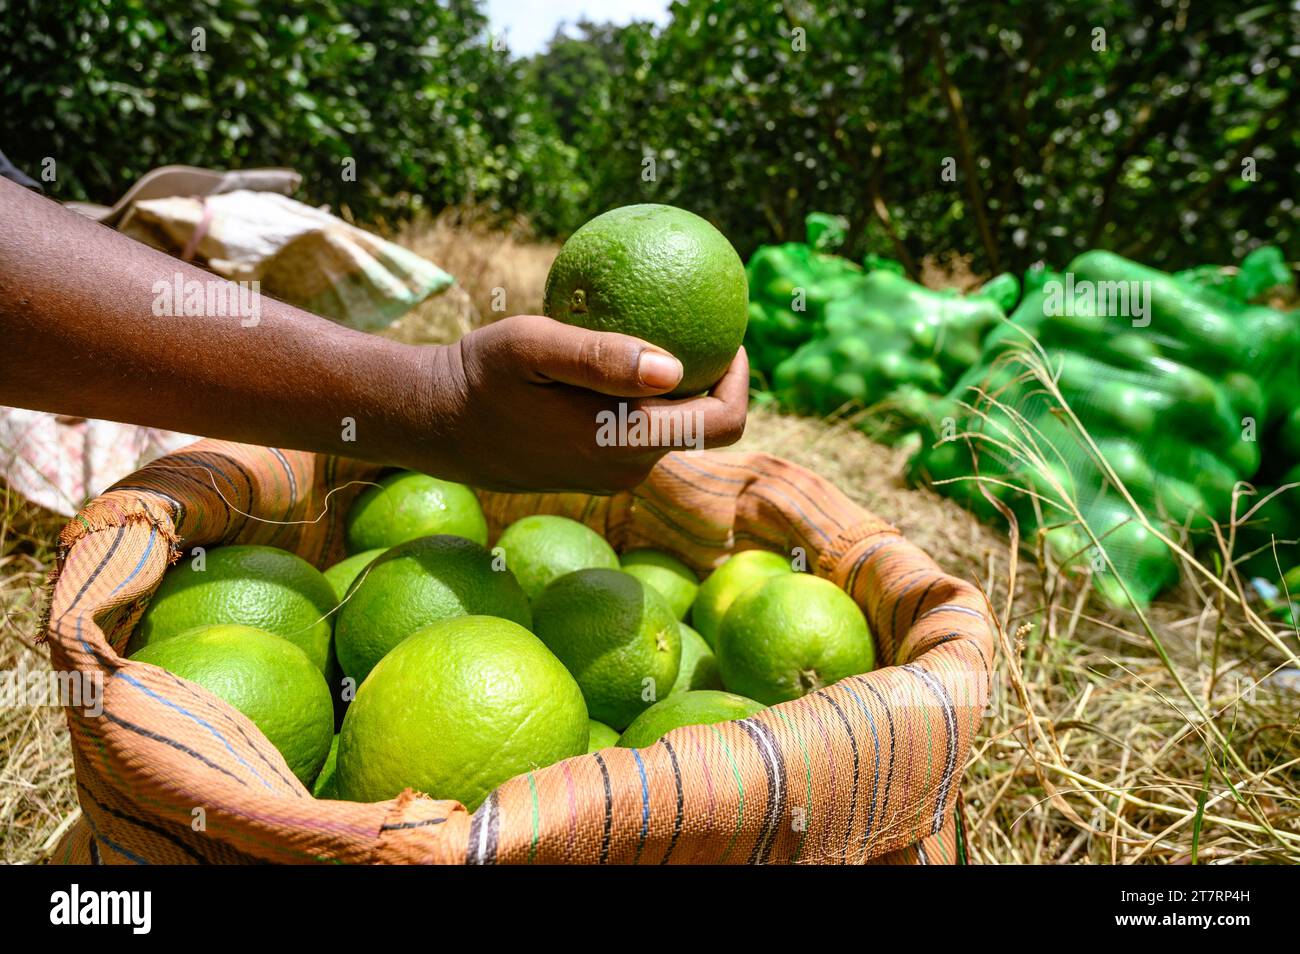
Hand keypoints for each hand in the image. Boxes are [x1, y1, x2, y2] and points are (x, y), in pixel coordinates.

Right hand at [417, 314, 748, 491]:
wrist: (435, 425)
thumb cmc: (481, 376)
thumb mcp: (533, 348)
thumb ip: (602, 358)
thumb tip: (677, 369)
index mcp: (625, 442)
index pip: (722, 424)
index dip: (741, 381)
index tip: (729, 336)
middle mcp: (627, 468)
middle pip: (703, 428)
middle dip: (712, 379)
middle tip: (702, 325)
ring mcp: (611, 474)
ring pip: (669, 429)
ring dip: (673, 388)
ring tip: (662, 332)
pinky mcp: (593, 469)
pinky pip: (637, 432)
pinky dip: (642, 398)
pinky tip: (622, 358)